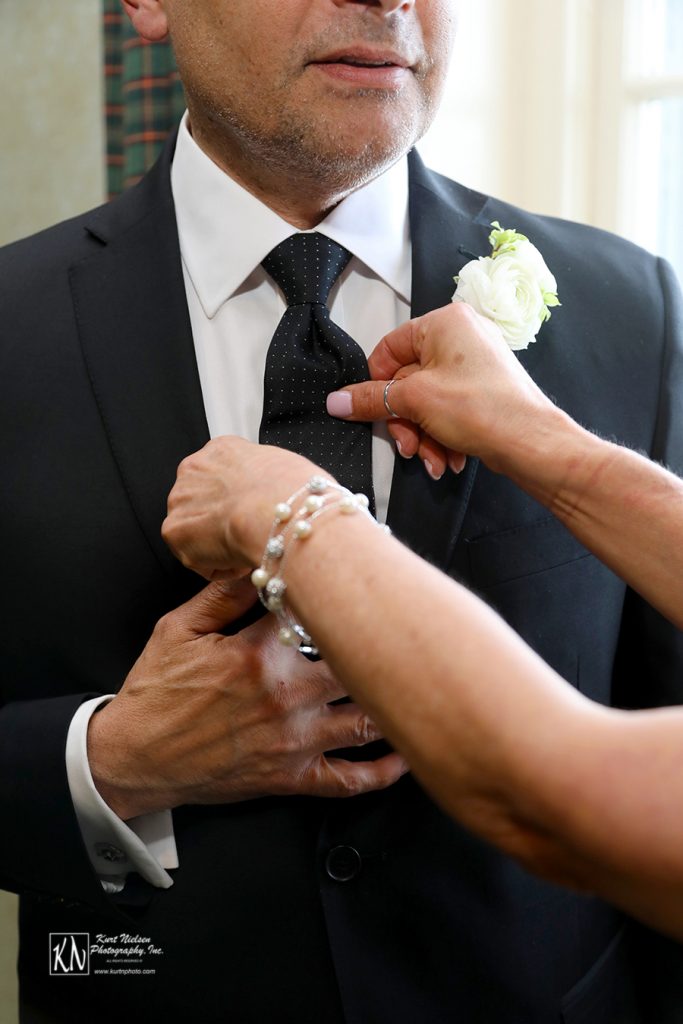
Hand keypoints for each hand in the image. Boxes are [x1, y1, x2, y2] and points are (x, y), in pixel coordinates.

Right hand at [88, 580, 406, 818]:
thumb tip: (259, 561)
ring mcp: (294, 740)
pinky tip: (404, 755)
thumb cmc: (156, 693)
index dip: (337, 597)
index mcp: (258, 654)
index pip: (315, 613)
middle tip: (408, 626)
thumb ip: (224, 594)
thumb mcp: (179, 629)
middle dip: (381, 643)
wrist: (136, 758)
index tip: (358, 582)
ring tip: (418, 680)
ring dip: (393, 699)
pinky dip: (383, 771)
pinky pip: (349, 780)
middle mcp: (286, 696)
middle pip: (356, 663)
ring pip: (365, 718)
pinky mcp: (292, 777)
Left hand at [163, 437, 322, 579]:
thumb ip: (272, 478)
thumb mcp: (289, 467)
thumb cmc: (294, 492)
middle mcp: (195, 468)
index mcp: (223, 449)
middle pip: (204, 502)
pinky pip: (197, 559)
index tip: (255, 514)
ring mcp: (180, 499)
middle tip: (251, 533)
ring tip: (248, 546)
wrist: (276, 512)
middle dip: (224, 521)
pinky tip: (240, 558)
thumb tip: (284, 493)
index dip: (242, 502)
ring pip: (199, 530)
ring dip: (220, 544)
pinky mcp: (174, 531)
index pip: (223, 477)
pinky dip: (219, 567)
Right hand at [327, 302, 556, 479]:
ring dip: (423, 436)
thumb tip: (336, 400)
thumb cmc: (483, 408)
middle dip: (405, 422)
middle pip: (407, 381)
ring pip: (426, 403)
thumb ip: (370, 399)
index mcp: (444, 322)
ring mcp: (473, 365)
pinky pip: (447, 411)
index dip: (376, 384)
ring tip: (432, 460)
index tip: (369, 411)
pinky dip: (442, 436)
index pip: (389, 348)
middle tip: (407, 445)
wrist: (532, 443)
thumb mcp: (415, 401)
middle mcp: (461, 337)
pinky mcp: (482, 392)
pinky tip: (448, 459)